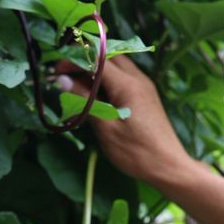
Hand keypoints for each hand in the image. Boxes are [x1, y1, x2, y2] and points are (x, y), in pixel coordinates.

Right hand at [56, 55, 194, 189]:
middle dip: (85, 61)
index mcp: (128, 84)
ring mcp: (143, 87)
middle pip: (108, 57)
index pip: (97, 59)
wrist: (167, 166)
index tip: (56, 69)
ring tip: (76, 89)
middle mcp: (138, 79)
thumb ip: (85, 101)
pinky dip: (106, 83)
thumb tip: (63, 81)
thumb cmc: (135, 151)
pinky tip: (94, 99)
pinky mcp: (144, 97)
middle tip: (65, 76)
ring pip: (116, 67)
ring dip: (95, 72)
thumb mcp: (106, 128)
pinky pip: (123, 80)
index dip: (75, 60)